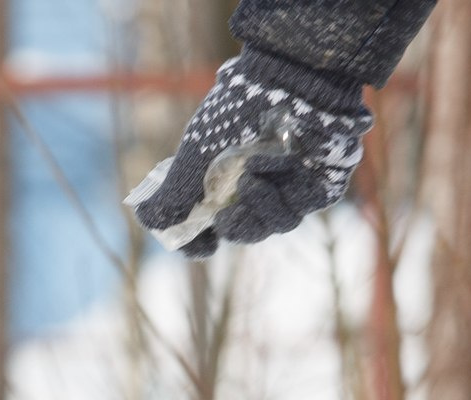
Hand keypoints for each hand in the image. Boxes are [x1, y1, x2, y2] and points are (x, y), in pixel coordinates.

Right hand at [126, 51, 371, 257]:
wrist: (285, 78)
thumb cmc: (236, 114)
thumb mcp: (194, 155)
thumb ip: (172, 194)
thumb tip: (147, 220)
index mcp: (224, 181)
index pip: (211, 228)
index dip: (203, 244)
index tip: (203, 249)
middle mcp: (258, 186)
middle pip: (245, 230)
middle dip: (235, 227)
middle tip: (224, 218)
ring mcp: (292, 187)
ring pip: (276, 224)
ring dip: (260, 207)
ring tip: (252, 179)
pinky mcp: (322, 185)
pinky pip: (303, 206)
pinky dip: (289, 191)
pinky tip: (284, 164)